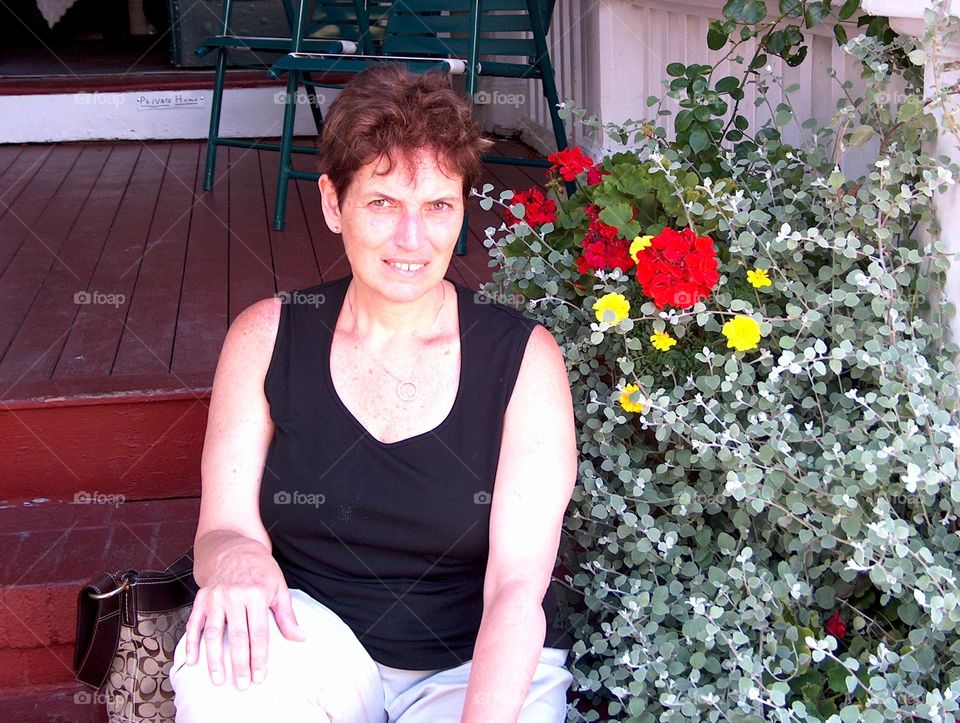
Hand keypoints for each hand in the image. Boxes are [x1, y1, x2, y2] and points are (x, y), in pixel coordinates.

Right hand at [183, 542, 305, 688]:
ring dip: (215, 659)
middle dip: (240, 664)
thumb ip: (287, 615)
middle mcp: (234, 595)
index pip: (259, 632)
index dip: (260, 657)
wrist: (236, 549)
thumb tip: (300, 637)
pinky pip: (194, 623)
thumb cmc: (262, 571)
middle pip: (237, 636)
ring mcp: (215, 597)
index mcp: (256, 594)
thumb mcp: (279, 588)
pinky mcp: (202, 598)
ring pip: (214, 633)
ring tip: (219, 679)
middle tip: (241, 685)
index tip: (260, 676)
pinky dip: (192, 642)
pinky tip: (193, 660)